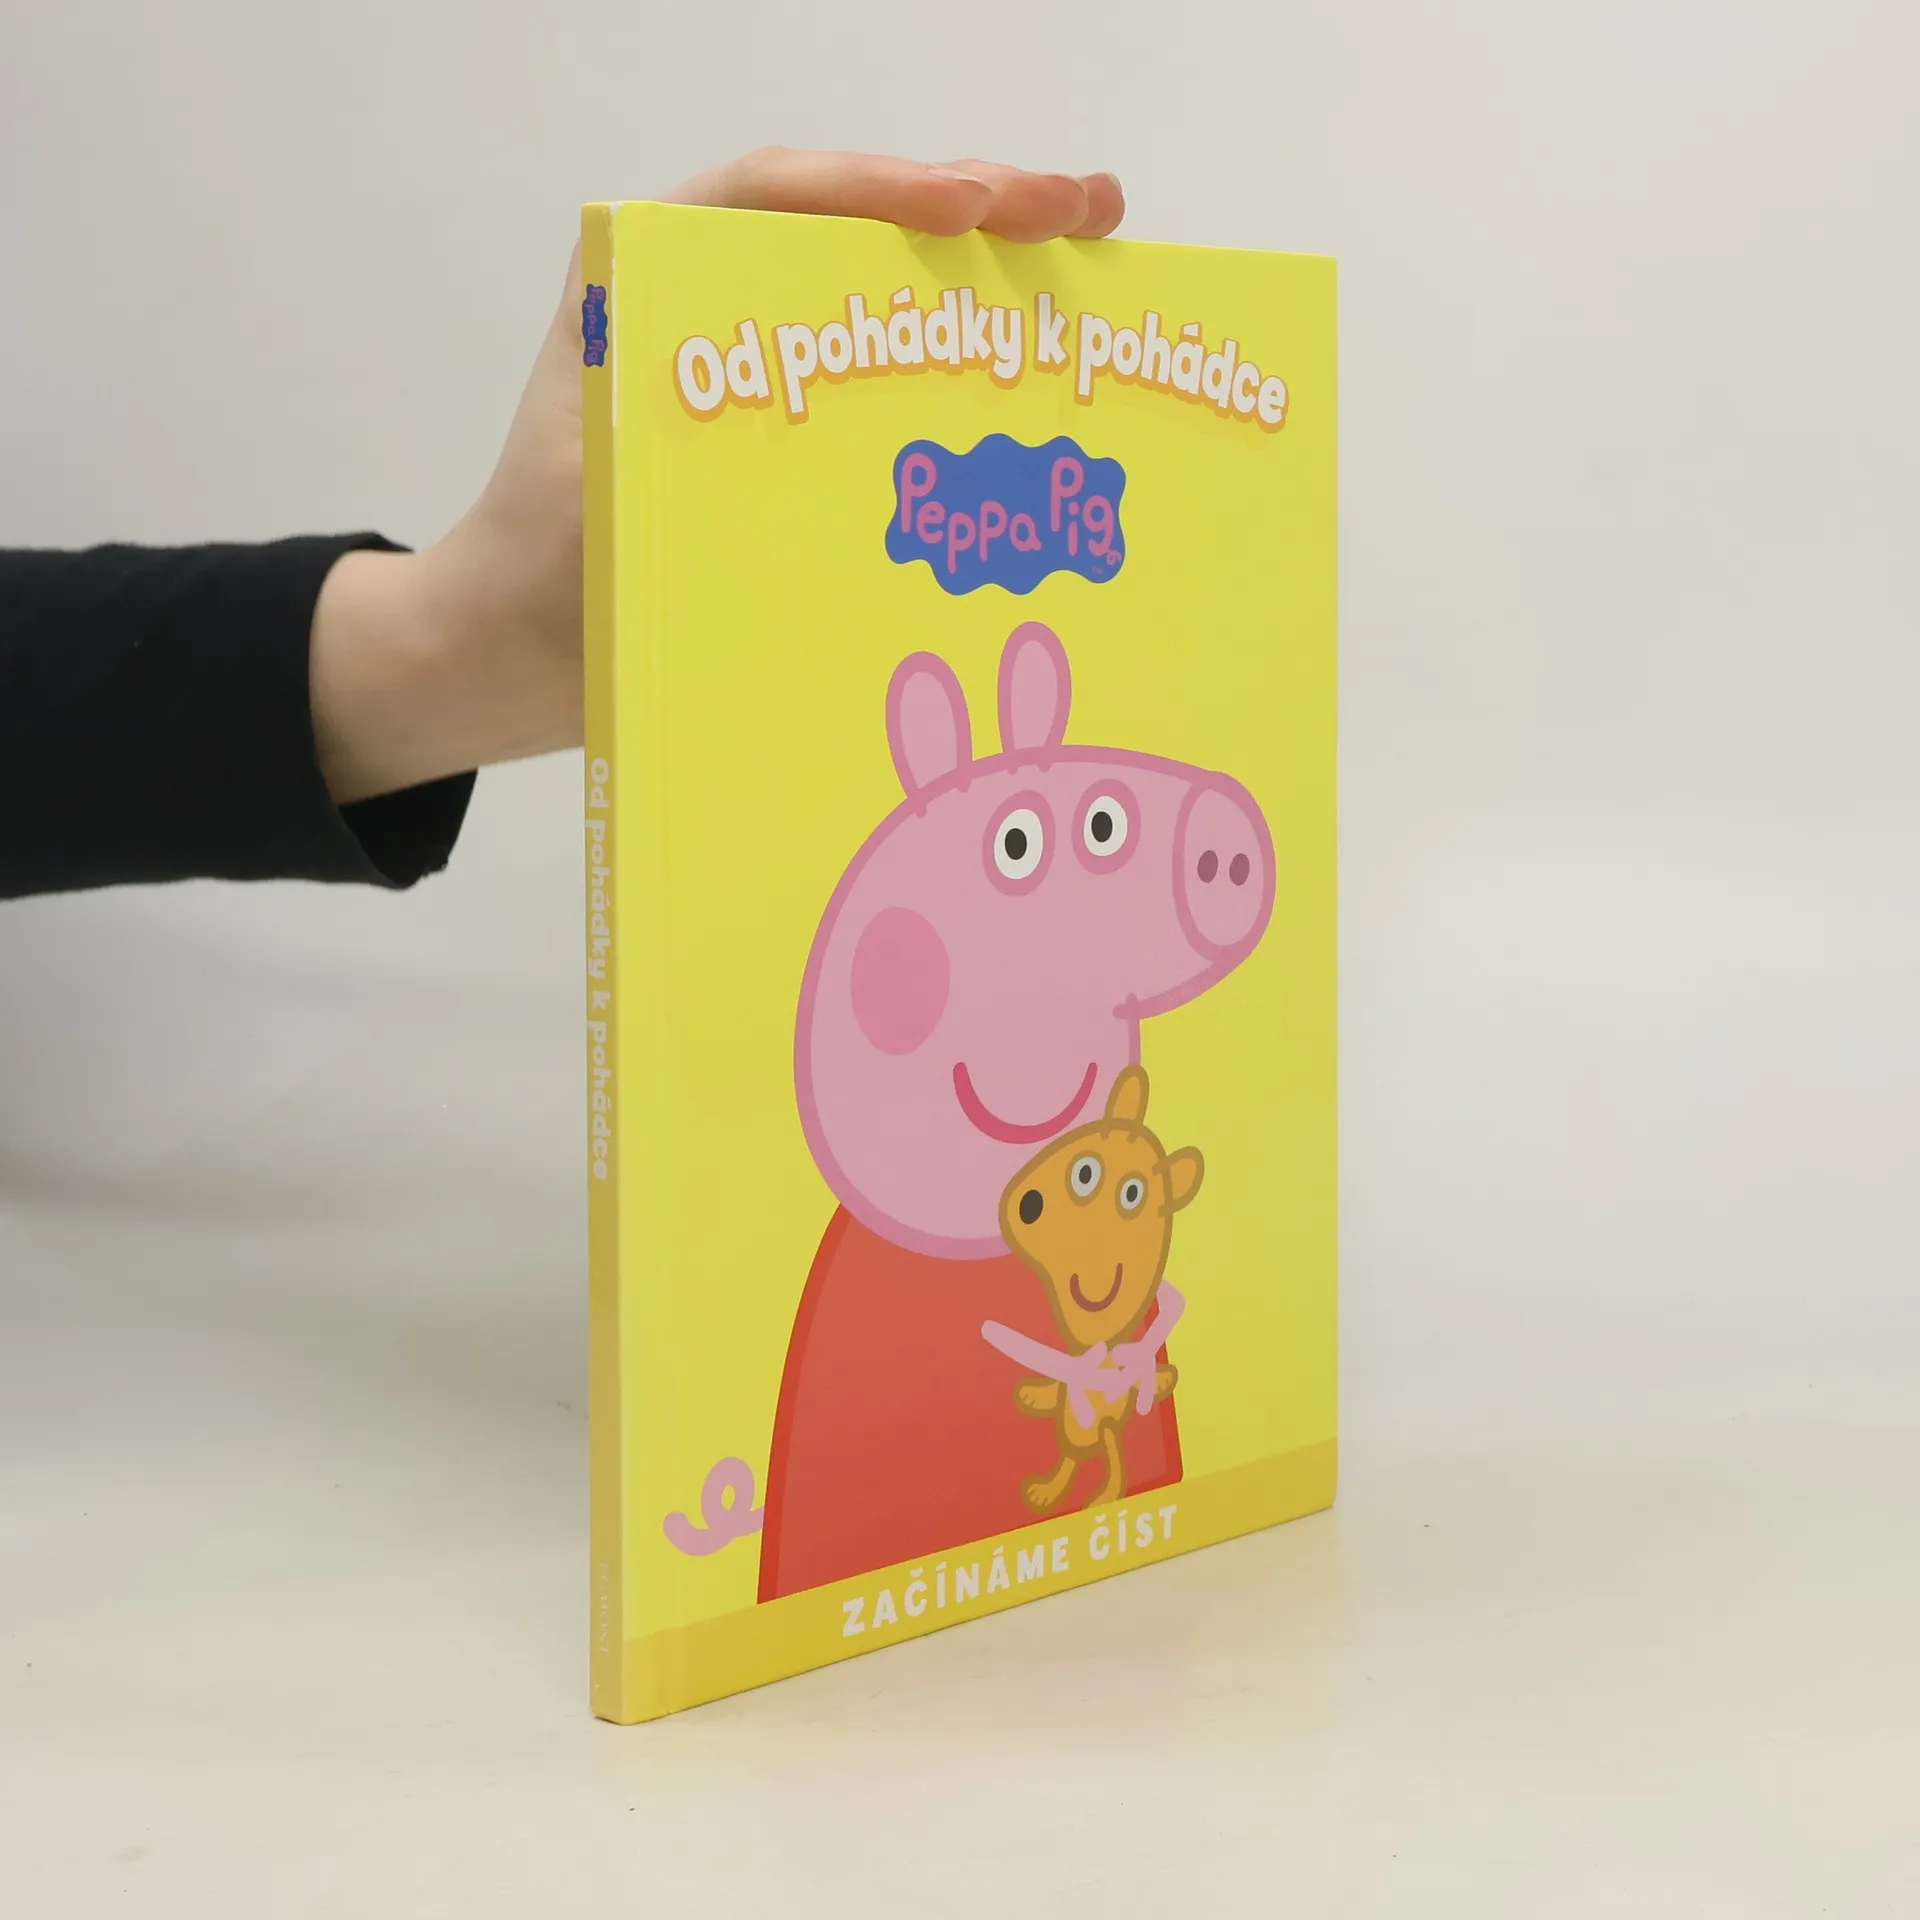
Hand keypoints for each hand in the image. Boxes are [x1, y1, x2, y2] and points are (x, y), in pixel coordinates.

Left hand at [311, 150, 1125, 805]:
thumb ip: (678, 436)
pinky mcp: (793, 426)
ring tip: (1094, 246)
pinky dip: (963, 360)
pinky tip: (1040, 364)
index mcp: (652, 280)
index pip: (777, 196)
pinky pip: (886, 373)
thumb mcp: (597, 483)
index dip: (883, 190)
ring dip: (990, 265)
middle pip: (853, 224)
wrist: (513, 648)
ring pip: (884, 286)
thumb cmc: (541, 568)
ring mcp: (763, 365)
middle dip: (980, 204)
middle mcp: (712, 300)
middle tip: (1091, 209)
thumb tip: (823, 441)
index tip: (977, 208)